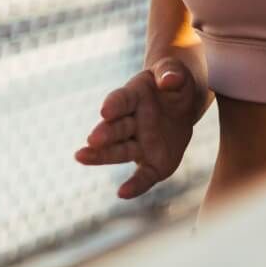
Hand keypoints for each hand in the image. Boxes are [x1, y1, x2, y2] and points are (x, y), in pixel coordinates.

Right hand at [73, 44, 210, 199]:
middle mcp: (130, 121)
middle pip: (115, 128)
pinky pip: (143, 176)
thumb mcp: (176, 72)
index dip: (114, 105)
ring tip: (82, 157)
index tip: (105, 110)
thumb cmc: (174, 83)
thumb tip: (169, 81)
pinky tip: (122, 193)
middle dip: (105, 134)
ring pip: (119, 151)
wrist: (183, 103)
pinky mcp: (151, 163)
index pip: (121, 99)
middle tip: (92, 140)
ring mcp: (139, 143)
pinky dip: (134, 185)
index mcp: (134, 96)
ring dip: (102, 156)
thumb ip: (171, 73)